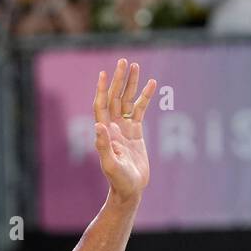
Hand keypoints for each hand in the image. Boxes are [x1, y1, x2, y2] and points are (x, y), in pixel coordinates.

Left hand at [92, 59, 156, 200]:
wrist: (130, 189)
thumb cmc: (118, 179)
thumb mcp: (110, 164)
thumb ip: (104, 145)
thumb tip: (99, 125)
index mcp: (105, 132)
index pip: (102, 105)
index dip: (102, 89)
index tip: (104, 73)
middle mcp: (113, 127)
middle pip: (115, 98)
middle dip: (119, 80)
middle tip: (124, 62)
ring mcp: (124, 128)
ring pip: (127, 101)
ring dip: (131, 84)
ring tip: (135, 66)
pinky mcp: (136, 132)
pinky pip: (140, 110)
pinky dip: (145, 97)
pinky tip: (151, 84)